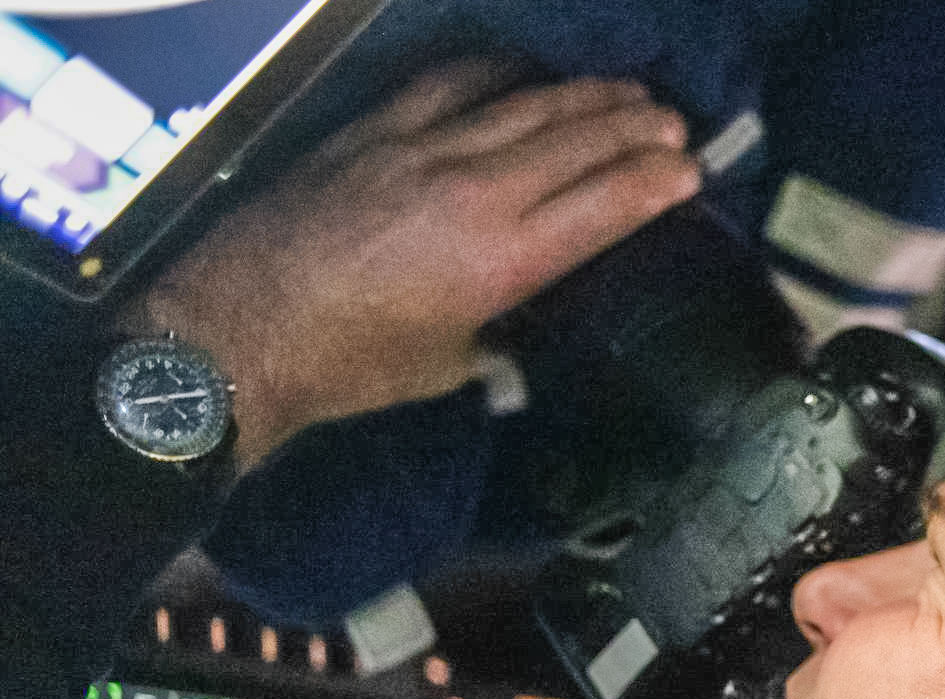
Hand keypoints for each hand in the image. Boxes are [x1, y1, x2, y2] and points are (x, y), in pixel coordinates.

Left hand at [126, 60, 700, 468]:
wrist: (242, 331)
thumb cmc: (353, 367)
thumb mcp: (452, 364)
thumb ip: (502, 330)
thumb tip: (529, 323)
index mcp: (506, 260)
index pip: (606, 203)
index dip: (657, 181)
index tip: (690, 170)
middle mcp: (478, 192)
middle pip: (578, 141)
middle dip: (637, 127)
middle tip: (674, 123)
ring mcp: (424, 150)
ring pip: (525, 105)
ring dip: (585, 95)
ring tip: (626, 91)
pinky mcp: (376, 132)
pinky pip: (451, 84)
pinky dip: (498, 74)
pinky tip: (523, 74)